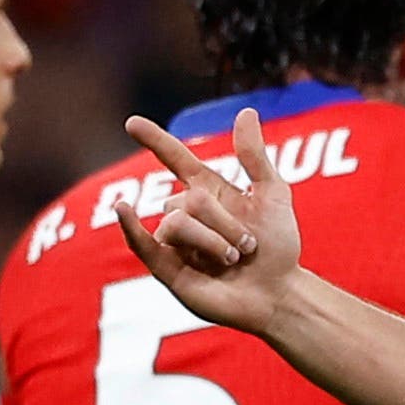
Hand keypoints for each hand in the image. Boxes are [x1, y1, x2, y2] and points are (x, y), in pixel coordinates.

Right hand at [109, 107, 306, 339]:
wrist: (281, 293)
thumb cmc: (279, 247)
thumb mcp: (274, 195)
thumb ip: (255, 157)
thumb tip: (245, 112)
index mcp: (208, 192)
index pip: (175, 159)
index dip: (155, 140)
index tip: (132, 123)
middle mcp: (186, 214)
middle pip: (189, 199)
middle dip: (226, 222)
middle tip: (249, 246)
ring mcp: (175, 243)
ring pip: (177, 223)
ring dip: (213, 241)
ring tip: (235, 259)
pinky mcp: (168, 271)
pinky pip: (144, 245)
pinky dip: (131, 228)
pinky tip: (123, 211)